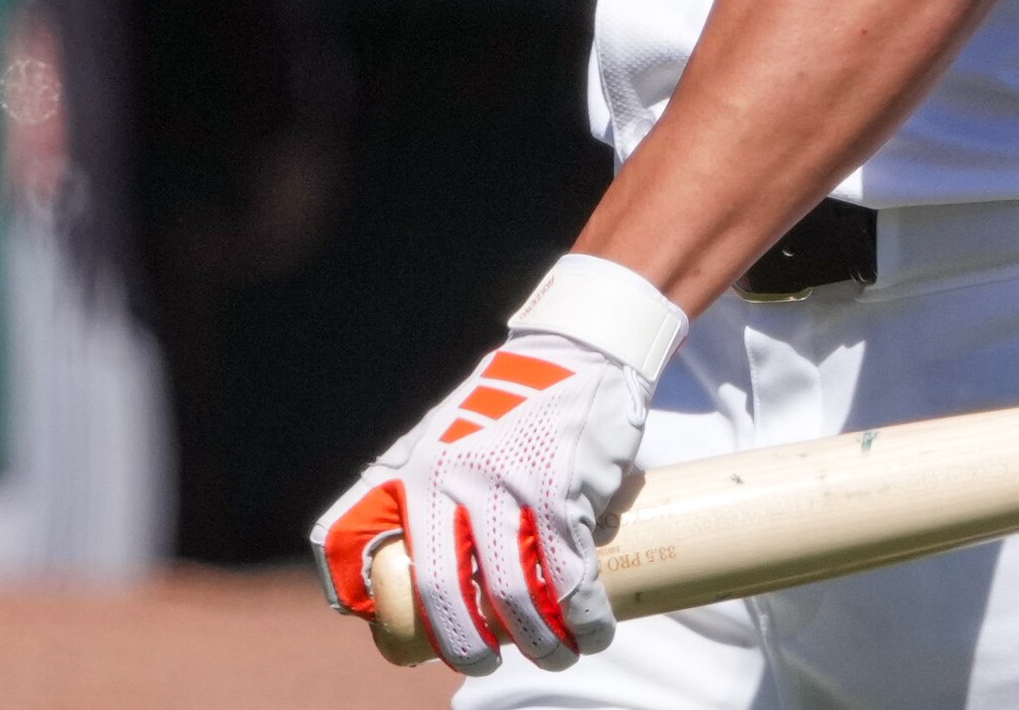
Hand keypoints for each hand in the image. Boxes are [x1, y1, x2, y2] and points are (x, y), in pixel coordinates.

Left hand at [312, 254, 685, 673]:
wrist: (579, 355)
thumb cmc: (515, 416)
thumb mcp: (457, 448)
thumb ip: (439, 498)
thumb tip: (426, 573)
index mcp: (428, 479)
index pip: (425, 577)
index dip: (445, 633)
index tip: (464, 657)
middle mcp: (464, 482)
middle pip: (470, 594)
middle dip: (486, 647)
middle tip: (507, 663)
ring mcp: (516, 483)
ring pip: (524, 590)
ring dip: (546, 640)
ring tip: (563, 652)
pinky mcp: (564, 483)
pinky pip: (572, 569)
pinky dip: (585, 613)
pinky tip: (593, 629)